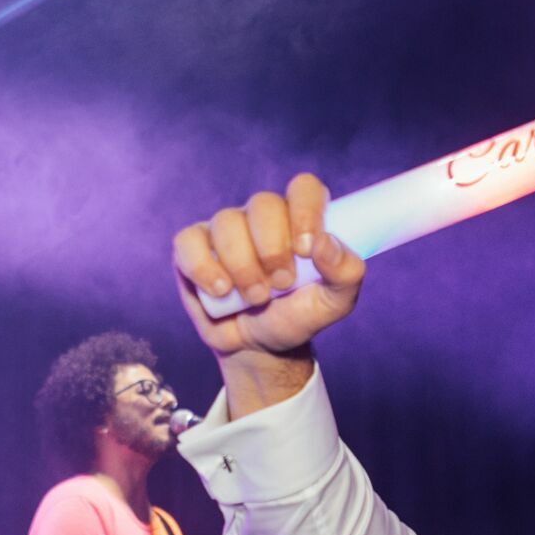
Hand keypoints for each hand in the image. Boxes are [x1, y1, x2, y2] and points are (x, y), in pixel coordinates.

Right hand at [173, 174, 365, 359]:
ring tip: (255, 298)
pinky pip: (188, 242)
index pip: (303, 188)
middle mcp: (263, 215)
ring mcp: (226, 228)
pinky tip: (220, 291)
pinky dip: (203, 268)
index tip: (306, 250)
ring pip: (227, 223)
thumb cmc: (297, 315)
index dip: (305, 212)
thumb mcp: (334, 303)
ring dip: (243, 267)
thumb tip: (325, 243)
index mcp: (300, 218)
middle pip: (263, 204)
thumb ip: (346, 273)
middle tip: (282, 284)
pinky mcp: (192, 248)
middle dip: (272, 250)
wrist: (259, 346)